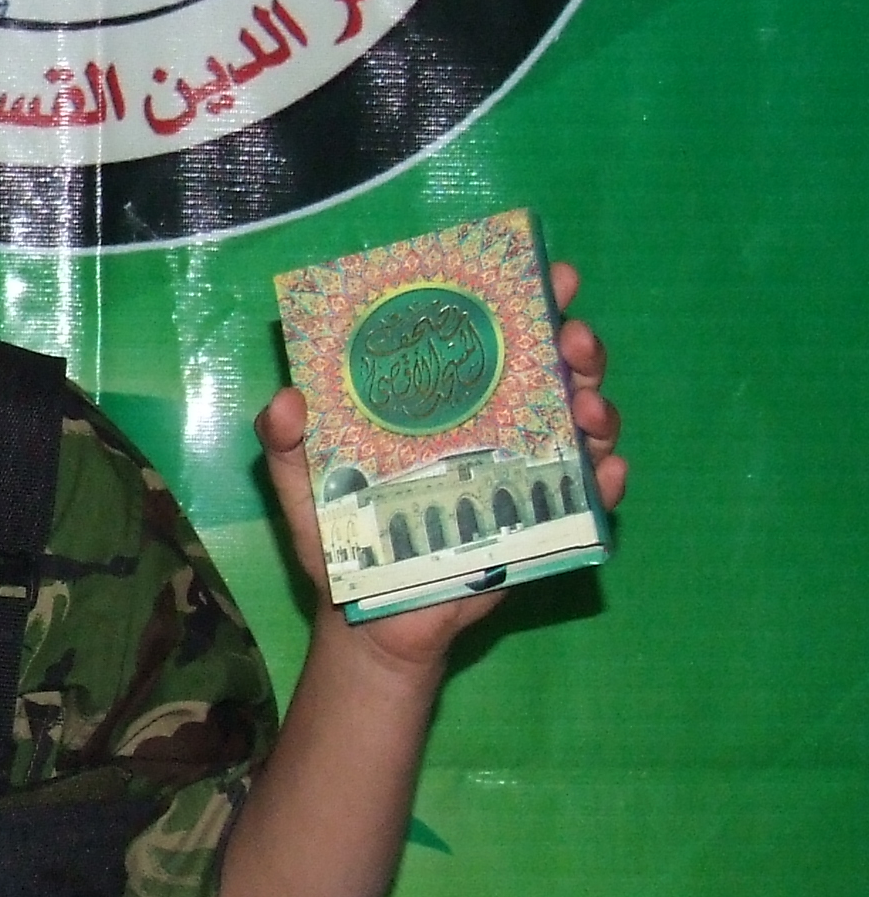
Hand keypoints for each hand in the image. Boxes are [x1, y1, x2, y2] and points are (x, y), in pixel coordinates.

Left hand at [256, 261, 628, 666]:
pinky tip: (609, 471)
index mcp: (443, 403)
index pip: (490, 338)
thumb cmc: (340, 545)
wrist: (371, 623)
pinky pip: (590, 498)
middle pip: (552, 371)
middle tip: (574, 338)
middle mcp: (493, 427)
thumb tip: (288, 401)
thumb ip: (288, 445)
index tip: (548, 274)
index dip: (525, 300)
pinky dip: (607, 481)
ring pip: (582, 425)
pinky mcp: (540, 523)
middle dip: (576, 345)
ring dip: (598, 407)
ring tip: (588, 409)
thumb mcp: (303, 489)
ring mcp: (523, 473)